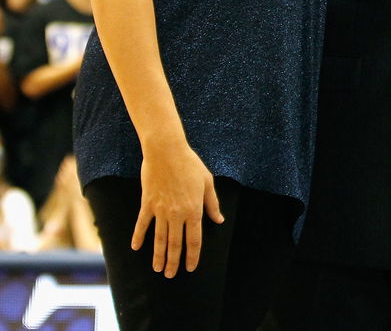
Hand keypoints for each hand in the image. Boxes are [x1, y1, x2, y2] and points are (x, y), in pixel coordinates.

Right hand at [133, 140, 223, 277]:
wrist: (167, 152)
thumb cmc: (190, 165)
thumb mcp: (207, 182)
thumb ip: (212, 204)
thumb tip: (218, 220)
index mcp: (194, 209)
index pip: (194, 239)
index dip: (192, 255)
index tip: (190, 267)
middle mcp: (177, 214)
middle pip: (175, 243)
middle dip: (173, 261)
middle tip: (170, 275)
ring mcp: (160, 210)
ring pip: (159, 238)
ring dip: (158, 255)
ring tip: (157, 269)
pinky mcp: (147, 204)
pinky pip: (142, 224)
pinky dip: (138, 236)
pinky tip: (135, 247)